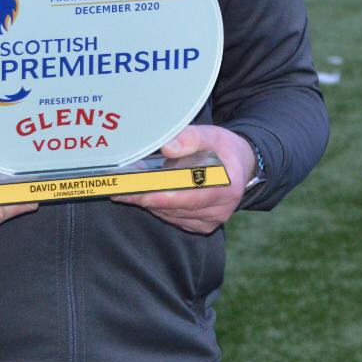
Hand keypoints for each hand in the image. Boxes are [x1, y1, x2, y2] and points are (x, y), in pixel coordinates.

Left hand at [112, 125, 255, 234]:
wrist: (241, 166)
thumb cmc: (224, 149)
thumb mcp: (212, 135)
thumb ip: (192, 138)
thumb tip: (168, 148)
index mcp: (228, 187)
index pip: (193, 197)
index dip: (165, 197)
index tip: (141, 194)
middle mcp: (221, 209)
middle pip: (178, 208)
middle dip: (147, 199)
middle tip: (121, 191)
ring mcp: (212, 220)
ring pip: (173, 216)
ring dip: (149, 204)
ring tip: (126, 191)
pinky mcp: (202, 226)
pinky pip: (175, 220)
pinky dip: (159, 208)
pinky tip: (144, 196)